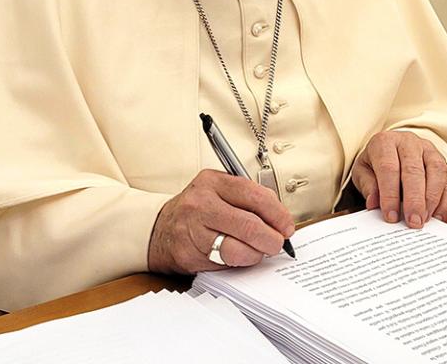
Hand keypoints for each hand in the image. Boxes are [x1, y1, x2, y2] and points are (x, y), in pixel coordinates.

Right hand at [147, 169, 294, 274]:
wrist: (159, 229)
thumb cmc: (196, 211)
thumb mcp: (219, 192)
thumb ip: (248, 201)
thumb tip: (280, 220)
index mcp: (213, 182)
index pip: (255, 196)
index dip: (278, 214)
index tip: (287, 226)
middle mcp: (201, 204)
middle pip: (250, 225)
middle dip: (271, 239)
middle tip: (277, 243)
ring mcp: (193, 230)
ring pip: (239, 249)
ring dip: (256, 254)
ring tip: (257, 251)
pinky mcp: (189, 254)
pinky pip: (224, 264)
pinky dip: (238, 263)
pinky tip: (237, 256)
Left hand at [351, 131, 446, 228]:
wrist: (389, 149)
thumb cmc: (375, 162)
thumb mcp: (362, 171)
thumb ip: (368, 186)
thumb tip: (373, 203)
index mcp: (385, 142)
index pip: (388, 168)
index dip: (390, 194)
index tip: (391, 216)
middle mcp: (408, 142)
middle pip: (414, 170)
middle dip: (414, 199)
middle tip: (413, 221)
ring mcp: (428, 150)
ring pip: (436, 172)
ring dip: (432, 199)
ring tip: (425, 219)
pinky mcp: (442, 162)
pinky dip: (446, 201)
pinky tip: (439, 217)